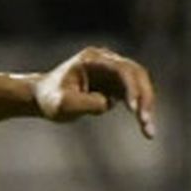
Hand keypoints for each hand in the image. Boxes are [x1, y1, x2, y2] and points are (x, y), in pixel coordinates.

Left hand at [30, 46, 155, 138]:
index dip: (131, 87)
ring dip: (146, 107)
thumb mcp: (63, 105)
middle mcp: (107, 60)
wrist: (42, 97)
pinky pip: (135, 95)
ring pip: (140, 85)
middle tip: (145, 122)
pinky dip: (141, 110)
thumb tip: (108, 102)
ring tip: (148, 131)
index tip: (132, 109)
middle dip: (144, 98)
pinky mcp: (116, 83)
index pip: (121, 69)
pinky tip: (145, 128)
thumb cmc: (49, 100)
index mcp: (92, 59)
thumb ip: (86, 102)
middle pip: (137, 75)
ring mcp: (113, 71)